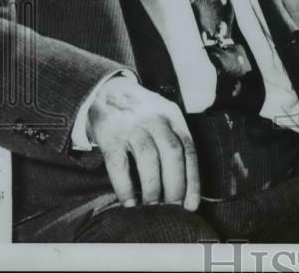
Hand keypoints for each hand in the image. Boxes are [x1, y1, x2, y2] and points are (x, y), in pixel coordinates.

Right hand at [86, 76, 199, 210]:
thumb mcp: (164, 116)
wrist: (107, 91)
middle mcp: (155, 119)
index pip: (189, 149)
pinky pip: (119, 165)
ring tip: (153, 206)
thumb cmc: (141, 113)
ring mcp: (132, 126)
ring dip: (152, 187)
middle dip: (175, 185)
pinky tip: (130, 203)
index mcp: (173, 116)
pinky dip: (125, 187)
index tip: (191, 204)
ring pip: (148, 158)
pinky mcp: (110, 136)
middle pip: (172, 154)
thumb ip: (175, 140)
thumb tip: (186, 184)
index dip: (192, 179)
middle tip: (172, 208)